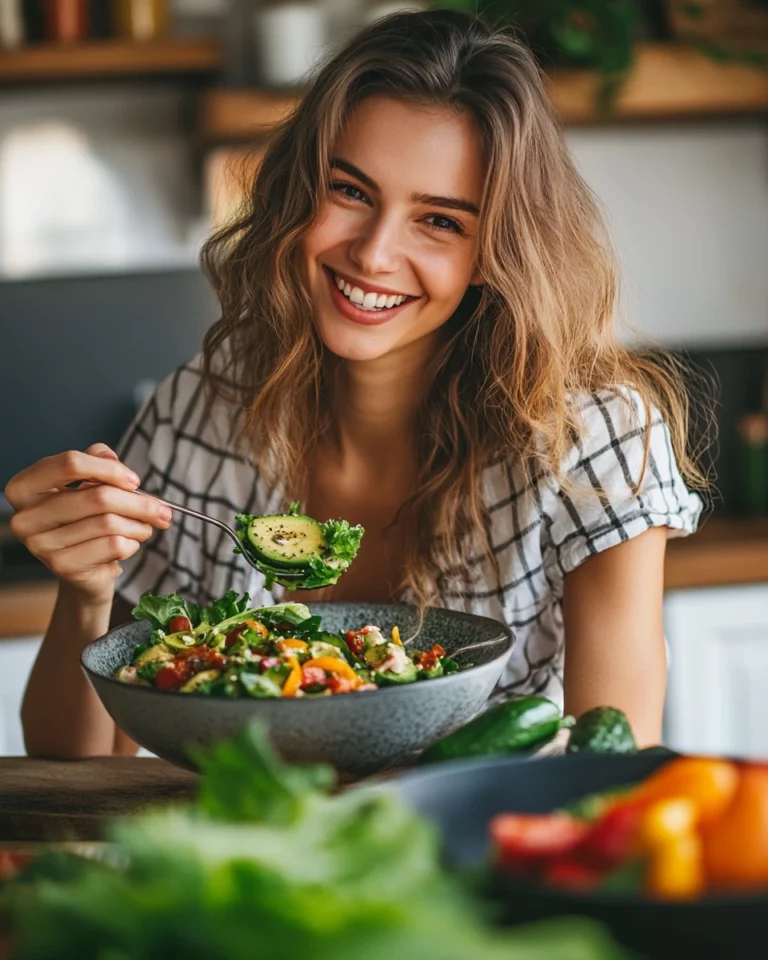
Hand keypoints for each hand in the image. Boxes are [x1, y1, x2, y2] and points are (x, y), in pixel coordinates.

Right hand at [5, 444, 172, 604]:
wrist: (85, 570)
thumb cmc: (86, 519)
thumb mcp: (89, 483)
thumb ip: (98, 461)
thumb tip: (113, 462)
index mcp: (24, 487)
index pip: (70, 463)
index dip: (110, 469)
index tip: (135, 481)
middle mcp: (25, 517)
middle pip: (98, 496)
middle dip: (140, 503)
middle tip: (163, 510)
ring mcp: (41, 545)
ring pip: (109, 523)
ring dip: (139, 526)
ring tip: (144, 529)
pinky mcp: (63, 567)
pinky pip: (113, 546)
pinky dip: (131, 544)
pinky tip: (127, 546)